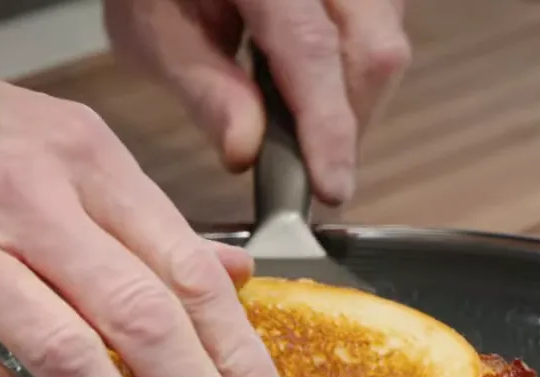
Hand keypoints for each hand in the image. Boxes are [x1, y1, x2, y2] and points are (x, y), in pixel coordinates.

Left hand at [105, 0, 410, 204]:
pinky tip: (310, 83)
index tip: (331, 188)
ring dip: (352, 97)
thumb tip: (245, 151)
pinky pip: (382, 25)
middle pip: (374, 47)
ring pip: (387, 40)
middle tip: (308, 165)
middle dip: (347, 120)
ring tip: (302, 120)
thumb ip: (203, 88)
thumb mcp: (152, 30)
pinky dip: (353, 69)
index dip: (327, 126)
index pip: (312, 49)